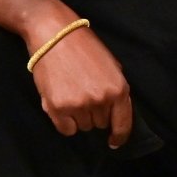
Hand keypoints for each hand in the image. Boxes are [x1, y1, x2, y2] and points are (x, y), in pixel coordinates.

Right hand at [31, 25, 133, 145]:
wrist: (54, 33)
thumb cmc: (83, 47)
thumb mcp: (111, 66)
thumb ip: (115, 91)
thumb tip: (114, 115)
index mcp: (118, 89)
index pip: (123, 124)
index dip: (119, 136)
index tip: (113, 142)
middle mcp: (101, 100)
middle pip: (100, 124)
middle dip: (94, 113)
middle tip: (83, 93)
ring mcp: (79, 105)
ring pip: (83, 126)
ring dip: (78, 116)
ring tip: (70, 93)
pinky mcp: (58, 107)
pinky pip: (66, 129)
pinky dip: (64, 122)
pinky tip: (61, 104)